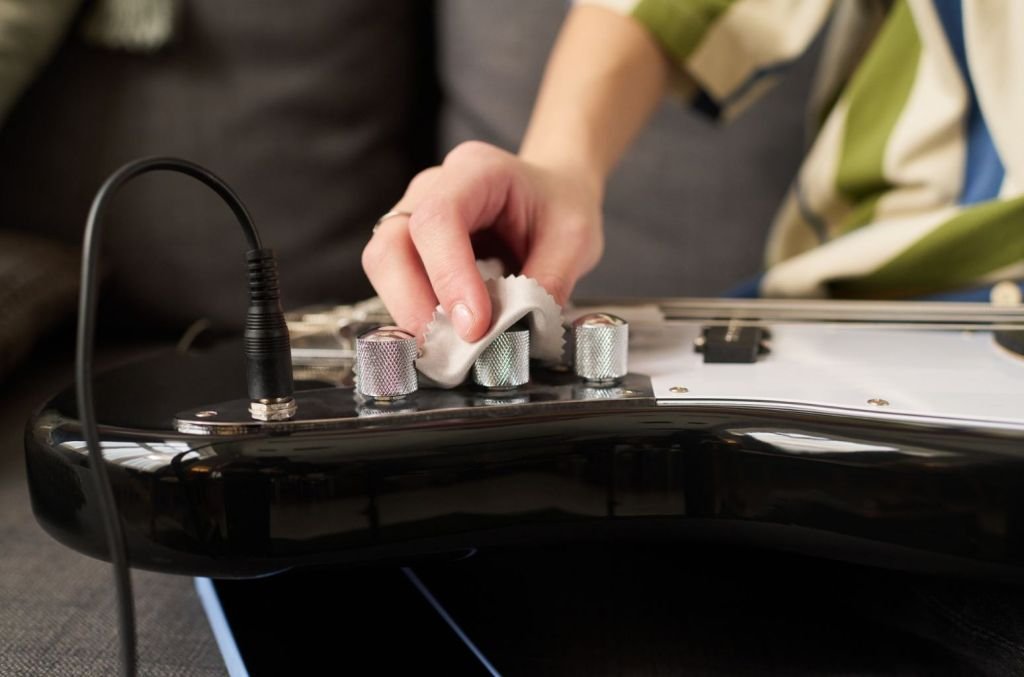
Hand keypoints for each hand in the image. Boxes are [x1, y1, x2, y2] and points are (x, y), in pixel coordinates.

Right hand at [362, 141, 603, 341]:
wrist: (550, 195)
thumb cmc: (558, 206)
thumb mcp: (575, 240)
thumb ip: (549, 282)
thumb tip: (516, 333)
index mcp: (476, 170)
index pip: (439, 218)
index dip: (449, 276)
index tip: (475, 326)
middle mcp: (431, 188)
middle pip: (391, 243)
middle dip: (415, 303)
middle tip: (452, 348)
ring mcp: (412, 215)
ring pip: (384, 265)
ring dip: (410, 312)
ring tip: (450, 347)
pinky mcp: (409, 247)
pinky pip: (395, 282)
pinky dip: (415, 313)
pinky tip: (445, 336)